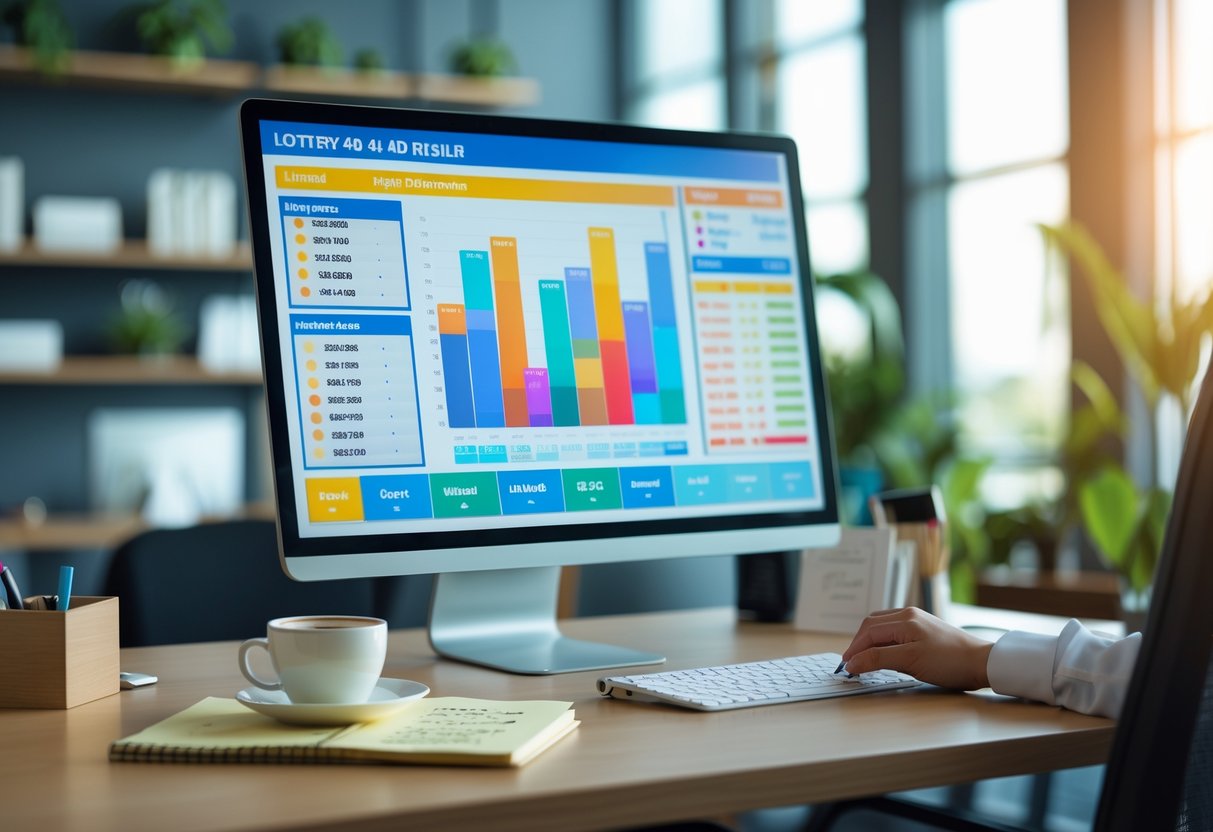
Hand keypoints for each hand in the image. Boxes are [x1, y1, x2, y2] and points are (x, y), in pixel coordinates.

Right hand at [841, 607, 993, 690]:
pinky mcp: (924, 629)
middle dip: (858, 643)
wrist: (982, 663)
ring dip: (869, 640)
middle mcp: (908, 615)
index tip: (846, 667)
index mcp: (904, 619)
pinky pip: (894, 630)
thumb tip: (853, 662)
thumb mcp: (910, 662)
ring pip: (882, 626)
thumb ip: (878, 659)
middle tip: (851, 664)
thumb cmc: (950, 662)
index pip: (869, 632)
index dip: (854, 649)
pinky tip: (883, 651)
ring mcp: (917, 620)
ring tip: (863, 658)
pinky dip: (882, 640)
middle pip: (872, 625)